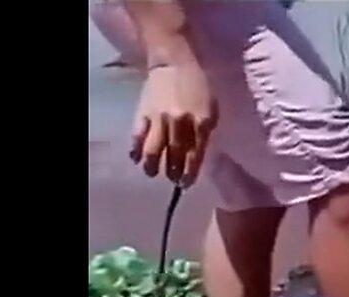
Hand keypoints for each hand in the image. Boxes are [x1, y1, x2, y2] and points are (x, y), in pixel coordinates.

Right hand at [130, 63, 217, 185]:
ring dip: (153, 167)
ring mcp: (159, 119)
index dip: (189, 175)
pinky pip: (137, 137)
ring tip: (153, 172)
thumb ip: (205, 133)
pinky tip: (137, 158)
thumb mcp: (211, 109)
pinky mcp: (143, 113)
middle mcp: (180, 124)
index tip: (186, 184)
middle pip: (175, 158)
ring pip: (154, 152)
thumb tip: (197, 157)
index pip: (194, 157)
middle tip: (172, 179)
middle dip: (173, 174)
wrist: (174, 61)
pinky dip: (136, 150)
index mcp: (201, 123)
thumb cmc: (198, 85)